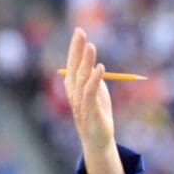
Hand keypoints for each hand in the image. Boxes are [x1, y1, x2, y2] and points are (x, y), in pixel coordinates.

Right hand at [64, 28, 123, 173]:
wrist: (98, 141)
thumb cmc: (98, 116)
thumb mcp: (98, 94)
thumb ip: (95, 79)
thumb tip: (94, 64)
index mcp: (74, 88)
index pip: (73, 63)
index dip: (75, 48)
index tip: (79, 31)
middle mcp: (74, 93)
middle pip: (74, 67)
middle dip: (77, 49)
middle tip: (80, 31)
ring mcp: (81, 102)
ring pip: (82, 78)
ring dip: (86, 61)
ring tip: (91, 46)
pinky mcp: (91, 111)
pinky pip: (91, 93)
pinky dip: (95, 80)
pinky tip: (100, 68)